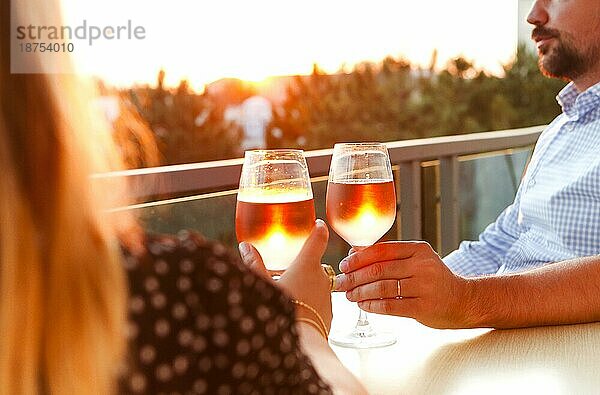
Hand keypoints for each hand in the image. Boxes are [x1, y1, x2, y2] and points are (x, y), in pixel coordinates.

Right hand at [239, 219, 332, 331]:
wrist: (300, 344)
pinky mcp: (329, 314)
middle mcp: (322, 277)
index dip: (319, 229)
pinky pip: (319, 303)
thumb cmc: (279, 311)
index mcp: (307, 265)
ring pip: (318, 285)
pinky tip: (297, 313)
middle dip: (305, 266)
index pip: (318, 238)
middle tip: (290, 271)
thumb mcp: (262, 285)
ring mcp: (327, 296)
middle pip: (316, 264)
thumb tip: (245, 246)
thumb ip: (254, 264)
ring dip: (307, 286)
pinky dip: (310, 303)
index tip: (319, 225)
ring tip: (290, 296)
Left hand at [335, 241, 473, 328]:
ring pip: (382, 287)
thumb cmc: (434, 280)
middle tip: (340, 283)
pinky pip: (390, 305)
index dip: (358, 258)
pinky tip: (363, 305)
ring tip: (349, 295)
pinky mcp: (423, 307)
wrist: (463, 300)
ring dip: (361, 292)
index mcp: (418, 250)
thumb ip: (390, 257)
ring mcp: (424, 286)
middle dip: (354, 277)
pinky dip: (373, 305)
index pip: (381, 250)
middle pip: (378, 269)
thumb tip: (356, 253)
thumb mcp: (417, 260)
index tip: (344, 265)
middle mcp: (422, 265)